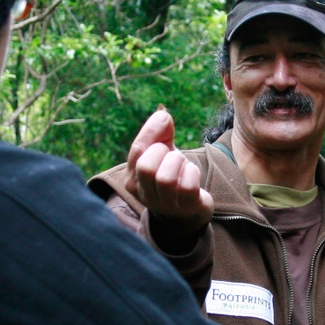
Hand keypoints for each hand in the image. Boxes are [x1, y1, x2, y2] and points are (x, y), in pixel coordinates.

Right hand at [126, 108, 213, 249]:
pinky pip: (188, 186)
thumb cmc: (172, 174)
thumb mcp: (162, 152)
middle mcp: (144, 194)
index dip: (152, 130)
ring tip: (182, 164)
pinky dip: (192, 173)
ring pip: (165, 178)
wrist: (187, 208)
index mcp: (132, 178)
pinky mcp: (185, 208)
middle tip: (172, 155)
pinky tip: (192, 174)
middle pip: (146, 166)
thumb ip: (160, 133)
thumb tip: (162, 115)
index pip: (137, 150)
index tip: (165, 120)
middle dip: (164, 153)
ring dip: (178, 163)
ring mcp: (164, 204)